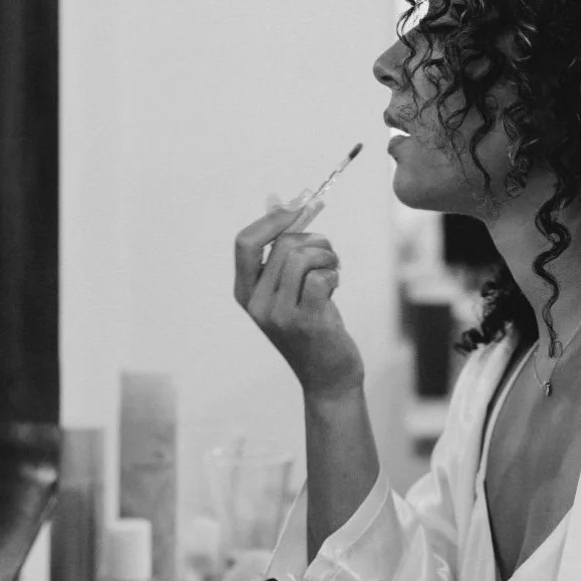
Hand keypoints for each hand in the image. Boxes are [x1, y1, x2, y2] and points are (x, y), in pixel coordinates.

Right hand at [234, 207, 363, 399]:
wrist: (328, 377)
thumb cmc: (313, 326)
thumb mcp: (290, 291)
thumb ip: (283, 254)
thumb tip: (281, 203)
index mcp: (245, 293)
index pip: (244, 243)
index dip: (272, 220)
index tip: (297, 210)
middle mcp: (257, 305)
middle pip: (283, 245)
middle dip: (314, 240)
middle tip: (329, 255)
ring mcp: (279, 316)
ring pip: (302, 257)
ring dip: (327, 255)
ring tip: (334, 270)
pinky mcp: (306, 323)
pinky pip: (319, 277)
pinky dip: (333, 273)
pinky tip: (335, 286)